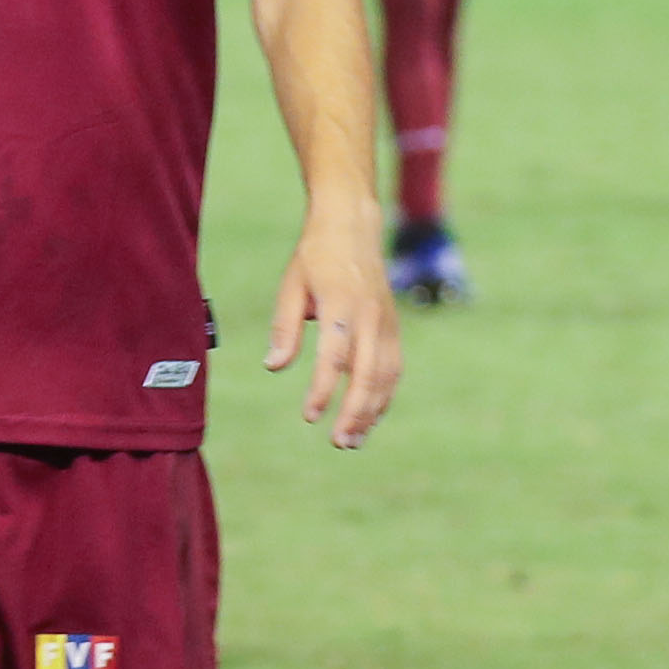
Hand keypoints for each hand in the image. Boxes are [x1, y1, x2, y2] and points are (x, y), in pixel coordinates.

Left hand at [264, 204, 401, 450]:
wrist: (353, 225)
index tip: (310, 416)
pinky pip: (393, 368)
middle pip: (368, 373)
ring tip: (353, 440)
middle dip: (355, 412)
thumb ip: (285, 327)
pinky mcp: (393, 326)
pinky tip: (370, 417)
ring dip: (372, 411)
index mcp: (341, 304)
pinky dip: (384, 396)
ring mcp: (386, 322)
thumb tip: (275, 366)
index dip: (323, 389)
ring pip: (386, 375)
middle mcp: (370, 316)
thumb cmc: (315, 257)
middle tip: (339, 443)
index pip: (335, 356)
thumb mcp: (291, 286)